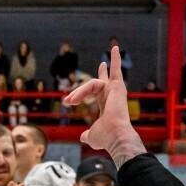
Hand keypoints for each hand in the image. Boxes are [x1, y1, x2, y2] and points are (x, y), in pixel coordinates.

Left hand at [63, 47, 144, 166]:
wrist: (114, 135)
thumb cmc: (105, 137)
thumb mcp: (92, 136)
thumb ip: (88, 134)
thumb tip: (83, 137)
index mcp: (108, 105)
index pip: (95, 91)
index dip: (80, 93)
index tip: (68, 101)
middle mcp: (113, 95)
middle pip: (93, 85)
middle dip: (79, 90)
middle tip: (68, 100)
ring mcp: (116, 90)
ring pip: (92, 83)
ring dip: (79, 92)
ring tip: (71, 101)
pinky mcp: (118, 86)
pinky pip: (116, 69)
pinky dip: (115, 59)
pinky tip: (114, 48)